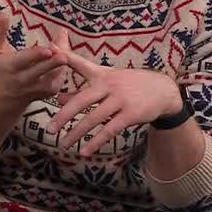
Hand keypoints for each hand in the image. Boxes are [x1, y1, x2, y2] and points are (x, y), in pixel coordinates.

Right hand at [0, 13, 70, 108]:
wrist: (3, 98)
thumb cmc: (0, 68)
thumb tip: (3, 14)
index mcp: (11, 67)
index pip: (24, 61)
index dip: (36, 56)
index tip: (47, 50)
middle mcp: (24, 79)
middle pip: (41, 71)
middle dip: (53, 63)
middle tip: (64, 54)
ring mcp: (37, 88)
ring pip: (54, 76)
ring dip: (62, 61)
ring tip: (65, 43)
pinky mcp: (48, 93)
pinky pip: (60, 80)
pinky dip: (64, 67)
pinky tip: (66, 53)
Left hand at [46, 51, 182, 156]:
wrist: (163, 90)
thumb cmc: (129, 84)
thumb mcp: (106, 80)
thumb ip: (81, 88)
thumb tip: (58, 98)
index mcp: (101, 75)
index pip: (79, 65)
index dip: (65, 60)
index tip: (48, 63)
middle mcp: (109, 85)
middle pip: (82, 101)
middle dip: (64, 115)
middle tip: (50, 129)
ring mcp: (120, 100)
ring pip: (94, 118)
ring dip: (77, 133)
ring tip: (64, 144)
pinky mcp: (131, 114)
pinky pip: (109, 130)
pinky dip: (96, 142)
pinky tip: (85, 151)